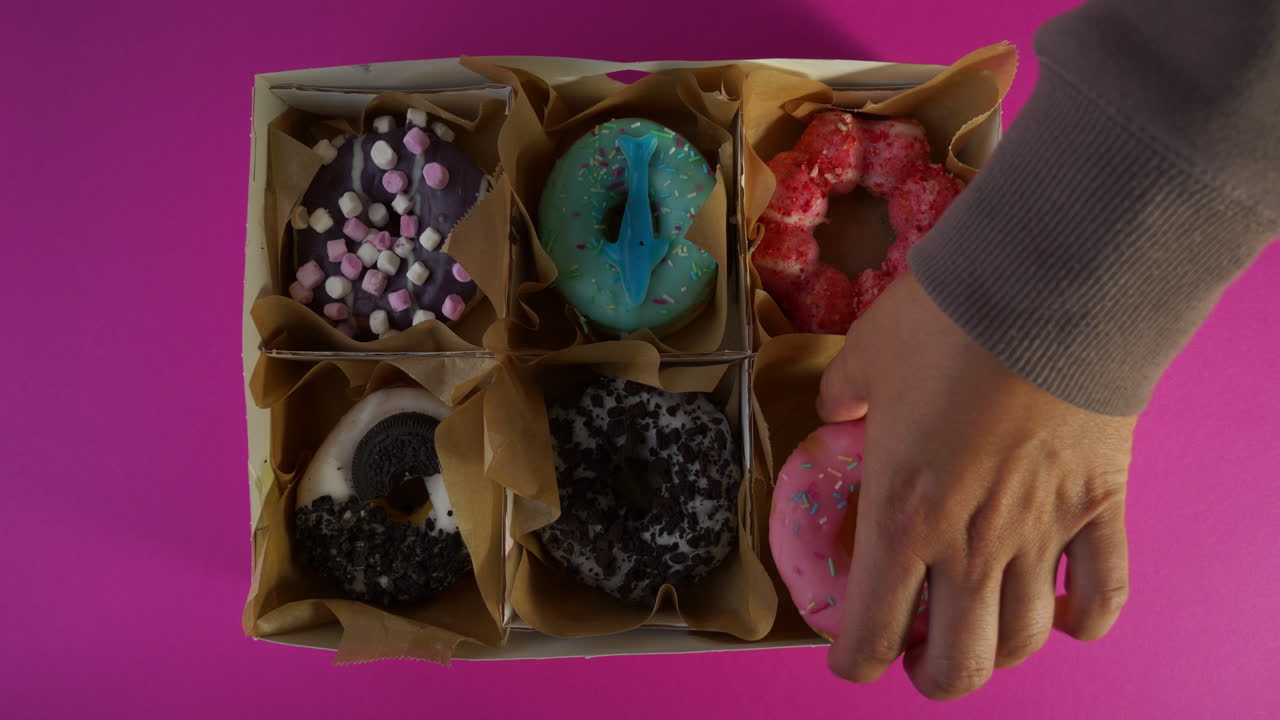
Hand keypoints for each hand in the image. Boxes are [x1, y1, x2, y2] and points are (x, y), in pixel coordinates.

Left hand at [819, 272, 1135, 699]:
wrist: (1046, 288)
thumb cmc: (944, 324)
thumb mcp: (864, 356)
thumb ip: (842, 398)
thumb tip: (837, 410)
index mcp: (899, 516)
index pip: (870, 631)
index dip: (854, 660)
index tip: (850, 657)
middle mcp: (969, 545)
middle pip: (958, 664)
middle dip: (932, 676)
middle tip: (919, 656)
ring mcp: (1041, 535)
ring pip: (1024, 642)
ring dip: (998, 652)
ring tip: (982, 634)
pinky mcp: (1101, 510)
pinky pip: (1105, 596)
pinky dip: (1085, 620)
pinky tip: (1064, 614)